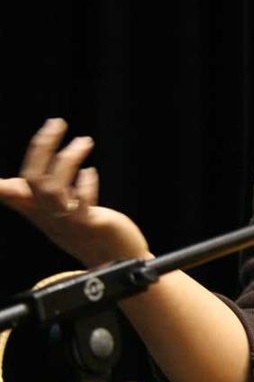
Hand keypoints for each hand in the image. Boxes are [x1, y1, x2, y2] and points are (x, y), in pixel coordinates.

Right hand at [0, 118, 151, 267]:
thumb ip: (36, 195)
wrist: (115, 258)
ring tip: (84, 141)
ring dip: (69, 159)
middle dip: (42, 147)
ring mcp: (67, 222)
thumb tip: (7, 184)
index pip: (7, 192)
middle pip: (33, 179)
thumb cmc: (86, 230)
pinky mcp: (90, 226)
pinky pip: (81, 204)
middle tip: (57, 123)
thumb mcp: (55, 212)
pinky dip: (86, 184)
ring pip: (54, 188)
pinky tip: (91, 172)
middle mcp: (48, 216)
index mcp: (37, 210)